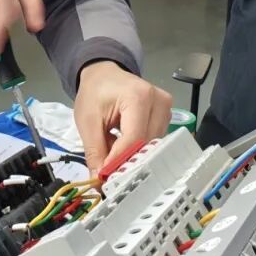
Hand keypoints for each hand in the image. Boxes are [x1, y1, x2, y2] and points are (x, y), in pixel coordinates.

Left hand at [73, 62, 172, 177]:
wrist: (103, 74)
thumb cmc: (95, 93)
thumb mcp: (87, 121)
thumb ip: (95, 151)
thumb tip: (100, 181)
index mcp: (138, 97)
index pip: (134, 139)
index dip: (120, 161)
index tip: (105, 179)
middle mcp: (159, 102)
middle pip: (147, 144)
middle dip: (127, 162)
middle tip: (107, 174)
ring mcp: (167, 108)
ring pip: (153, 146)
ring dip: (133, 155)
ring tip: (113, 153)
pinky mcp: (168, 115)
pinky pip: (155, 141)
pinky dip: (139, 149)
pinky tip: (124, 146)